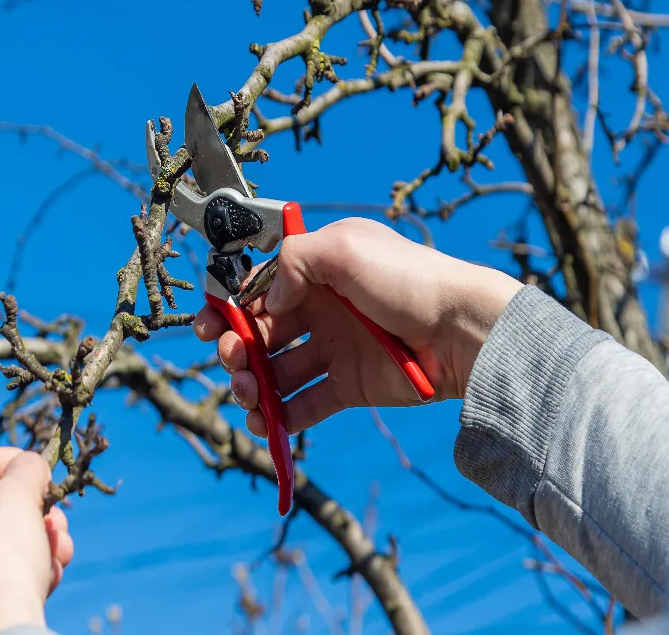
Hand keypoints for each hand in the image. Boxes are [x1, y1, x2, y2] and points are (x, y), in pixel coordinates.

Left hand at [0, 446, 73, 634]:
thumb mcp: (17, 497)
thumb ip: (23, 470)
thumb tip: (28, 466)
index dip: (1, 462)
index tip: (33, 466)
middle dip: (19, 514)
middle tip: (52, 516)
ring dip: (20, 548)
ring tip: (58, 551)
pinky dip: (2, 585)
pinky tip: (43, 582)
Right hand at [194, 218, 521, 437]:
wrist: (462, 330)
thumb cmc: (408, 278)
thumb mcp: (344, 247)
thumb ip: (293, 261)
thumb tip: (266, 301)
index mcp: (316, 270)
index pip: (257, 287)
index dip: (227, 306)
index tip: (207, 325)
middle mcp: (319, 309)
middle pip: (259, 332)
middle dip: (234, 347)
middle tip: (232, 358)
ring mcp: (333, 349)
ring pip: (275, 370)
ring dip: (250, 383)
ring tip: (248, 393)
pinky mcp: (348, 386)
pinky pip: (303, 404)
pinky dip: (280, 416)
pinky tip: (265, 421)